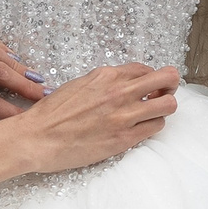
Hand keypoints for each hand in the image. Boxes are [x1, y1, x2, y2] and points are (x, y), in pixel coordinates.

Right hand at [0, 64, 182, 202]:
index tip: (150, 85)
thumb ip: (105, 82)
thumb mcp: (80, 85)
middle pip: (167, 79)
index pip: (146, 68)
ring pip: (168, 105)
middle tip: (165, 93)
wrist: (36, 138)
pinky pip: (155, 127)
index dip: (152, 77)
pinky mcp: (123, 139)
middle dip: (171, 85)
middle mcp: (119, 92)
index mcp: (106, 75)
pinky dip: (153, 125)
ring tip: (154, 113)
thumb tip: (125, 83)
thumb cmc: (52, 114)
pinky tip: (142, 128)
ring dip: (165, 108)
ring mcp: (123, 116)